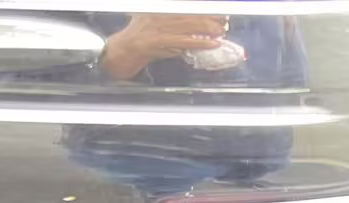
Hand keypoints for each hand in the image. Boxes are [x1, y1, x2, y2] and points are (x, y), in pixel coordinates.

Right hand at [101, 14, 229, 79]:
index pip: (186, 7)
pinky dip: (202, 43)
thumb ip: (171, 21)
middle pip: (191, 14)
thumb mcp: (154, 21)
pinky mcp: (162, 41)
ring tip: (222, 31)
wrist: (124, 49)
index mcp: (160, 9)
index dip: (202, 9)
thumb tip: (192, 26)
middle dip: (209, 17)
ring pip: (191, 26)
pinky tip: (213, 43)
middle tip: (224, 20)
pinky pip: (186, 41)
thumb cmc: (140, 37)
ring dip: (209, 29)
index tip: (217, 10)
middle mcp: (161, 14)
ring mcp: (161, 27)